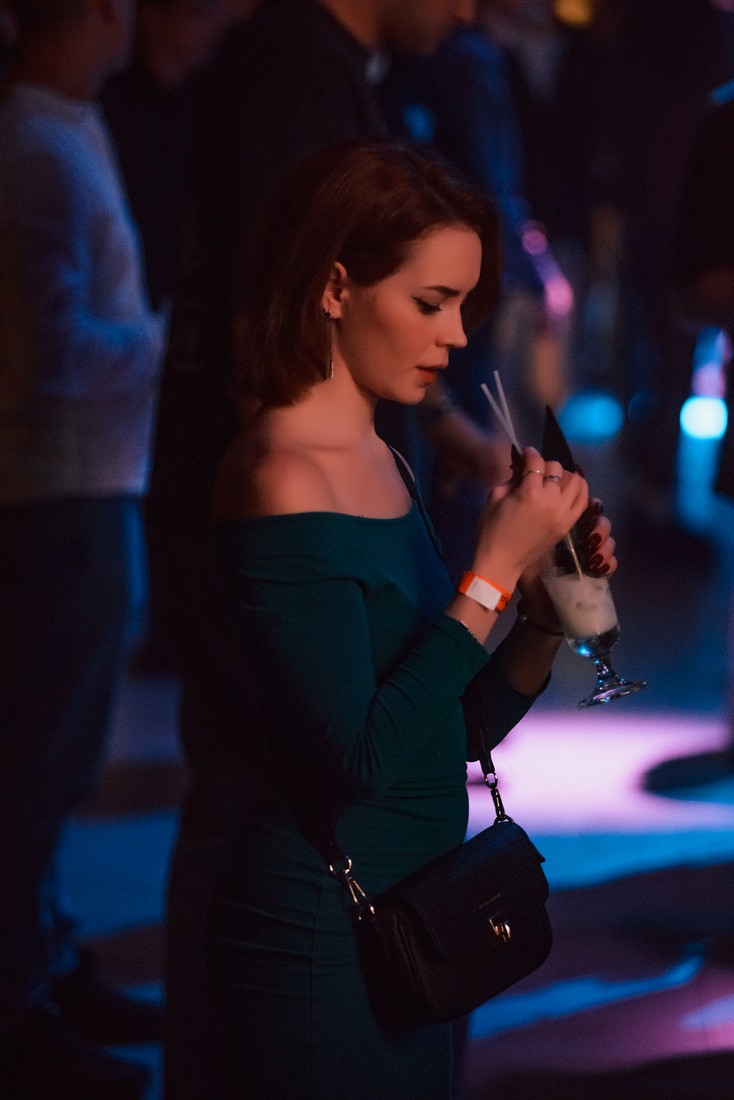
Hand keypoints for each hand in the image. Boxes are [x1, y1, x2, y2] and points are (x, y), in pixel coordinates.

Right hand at [472, 447, 588, 588]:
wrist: (501, 562)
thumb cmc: (491, 530)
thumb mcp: (495, 497)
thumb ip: (512, 479)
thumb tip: (524, 469)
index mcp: (530, 493)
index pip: (536, 462)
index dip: (529, 454)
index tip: (525, 454)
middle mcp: (552, 500)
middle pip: (557, 468)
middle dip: (545, 465)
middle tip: (535, 472)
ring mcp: (563, 513)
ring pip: (576, 481)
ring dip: (564, 475)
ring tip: (554, 480)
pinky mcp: (568, 524)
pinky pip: (583, 500)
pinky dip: (579, 490)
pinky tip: (568, 489)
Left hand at [517, 498, 617, 623]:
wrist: (533, 601)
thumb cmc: (526, 569)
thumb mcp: (526, 541)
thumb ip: (532, 518)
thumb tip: (537, 498)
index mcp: (564, 527)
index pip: (584, 507)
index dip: (591, 504)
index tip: (590, 505)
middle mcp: (580, 539)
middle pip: (601, 521)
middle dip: (601, 524)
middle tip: (592, 534)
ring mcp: (590, 556)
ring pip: (609, 540)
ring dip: (606, 543)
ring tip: (594, 553)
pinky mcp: (597, 575)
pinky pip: (612, 564)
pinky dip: (609, 563)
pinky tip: (598, 567)